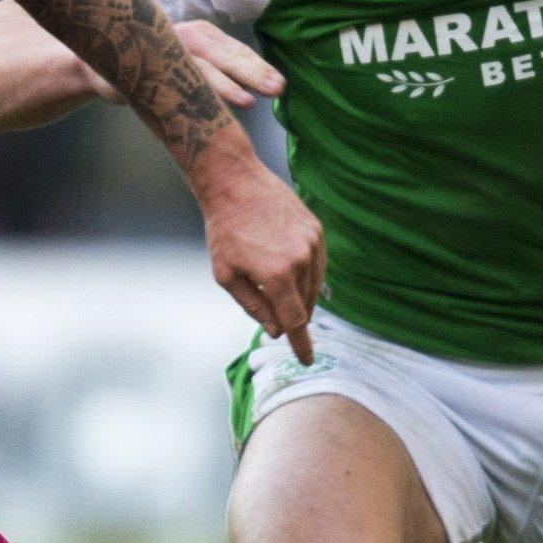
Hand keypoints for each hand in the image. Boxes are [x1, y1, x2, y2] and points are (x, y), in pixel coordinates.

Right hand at [88, 21, 286, 109]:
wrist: (96, 61)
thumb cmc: (151, 61)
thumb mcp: (186, 59)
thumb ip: (214, 70)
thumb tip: (254, 87)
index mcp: (200, 34)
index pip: (234, 51)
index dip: (257, 66)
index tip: (281, 84)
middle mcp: (183, 36)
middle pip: (223, 54)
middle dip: (252, 72)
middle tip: (279, 88)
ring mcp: (161, 50)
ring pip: (198, 66)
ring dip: (224, 85)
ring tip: (249, 101)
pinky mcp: (141, 67)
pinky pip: (168, 80)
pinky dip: (187, 92)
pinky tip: (205, 106)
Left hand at [201, 157, 325, 364]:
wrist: (235, 183)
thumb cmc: (224, 230)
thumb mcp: (226, 275)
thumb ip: (253, 306)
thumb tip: (275, 329)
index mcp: (277, 275)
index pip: (296, 321)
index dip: (301, 344)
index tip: (307, 359)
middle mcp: (301, 259)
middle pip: (306, 304)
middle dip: (292, 315)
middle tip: (274, 313)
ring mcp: (312, 242)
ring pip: (315, 285)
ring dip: (299, 294)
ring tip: (276, 284)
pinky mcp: (316, 229)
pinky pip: (318, 263)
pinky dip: (307, 274)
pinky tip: (289, 269)